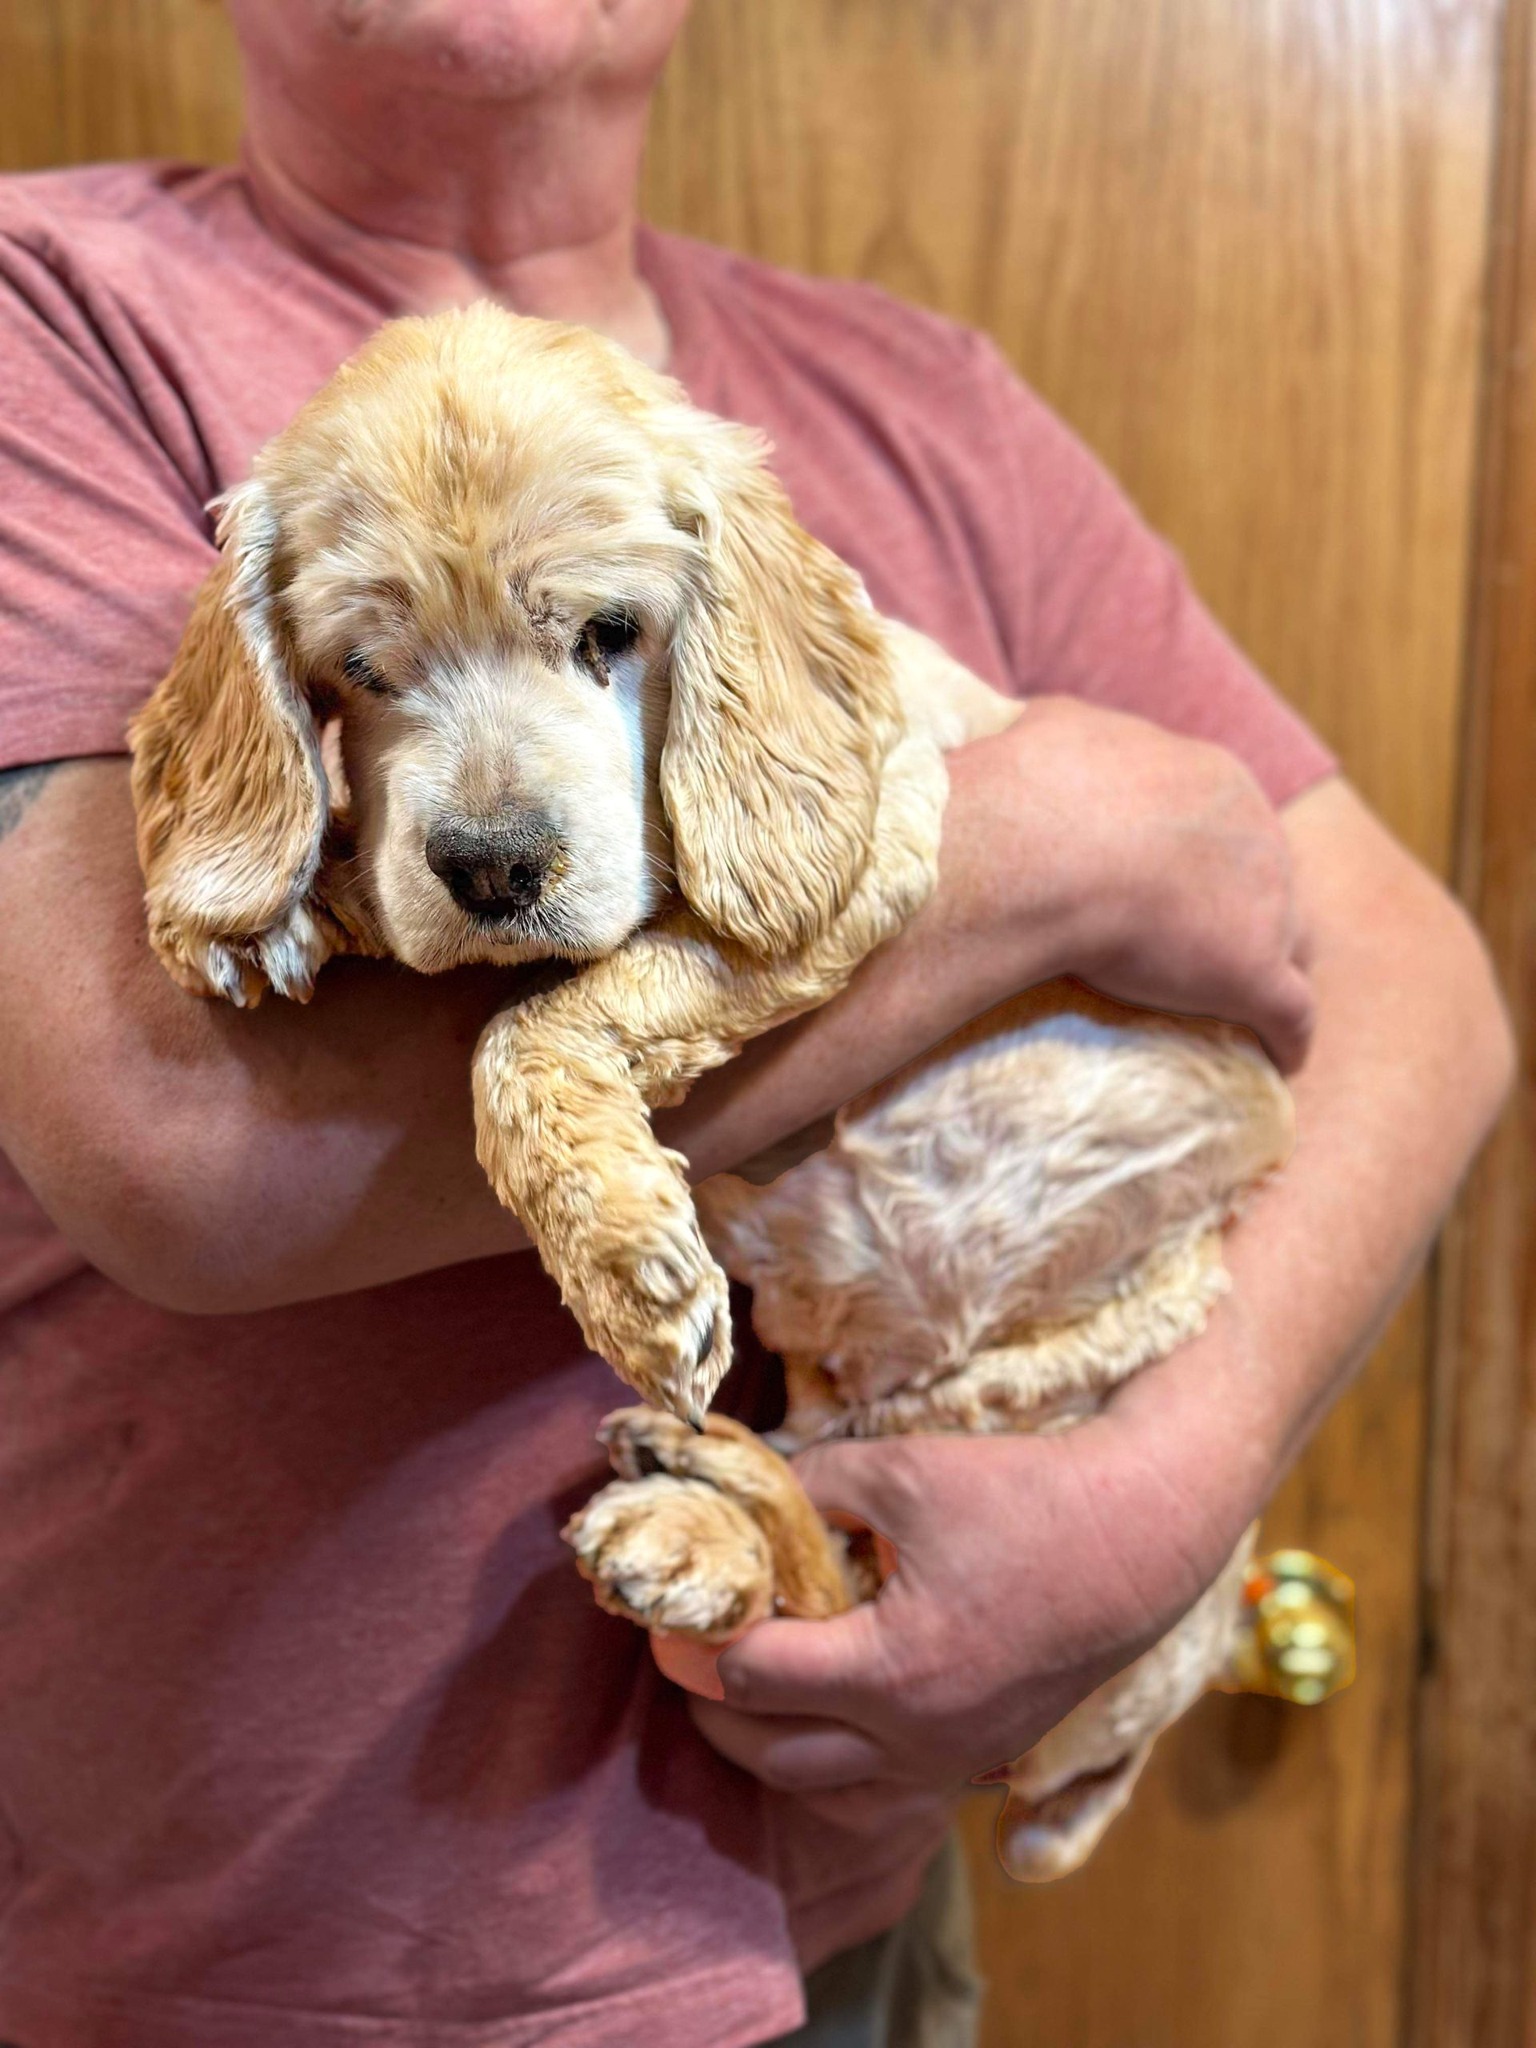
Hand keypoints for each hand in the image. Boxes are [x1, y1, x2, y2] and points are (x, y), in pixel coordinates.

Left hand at [687, 1300, 1281, 1800]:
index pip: (750, 1678)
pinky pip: (880, 1788)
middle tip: (688, 1650)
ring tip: (744, 1682)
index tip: (671, 1608)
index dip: (699, 1642)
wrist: (1143, 1535)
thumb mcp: (899, 1470)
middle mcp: (915, 1739)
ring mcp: (952, 1759)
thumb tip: (745, 1493)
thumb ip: (809, 1486)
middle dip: (715, 1706)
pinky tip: (820, 1705)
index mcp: (888, 1673)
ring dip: (769, 1742)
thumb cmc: (1024, 1495)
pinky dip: (832, 1759)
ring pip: (823, 1786)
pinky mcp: (980, 1755)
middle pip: (770, 1753)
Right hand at [944, 699, 1315, 1070]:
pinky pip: (1292, 1016)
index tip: (1169, 878)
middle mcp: (1255, 832)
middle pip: (1267, 876)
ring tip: (1243, 1002)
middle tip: (1201, 938)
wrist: (1046, 847)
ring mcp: (1266, 905)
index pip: (1223, 821)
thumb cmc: (1035, 787)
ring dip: (1271, 965)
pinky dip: (1288, 1038)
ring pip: (1290, 940)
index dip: (1202, 853)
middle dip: (1243, 904)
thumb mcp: (1053, 730)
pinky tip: (1281, 1060)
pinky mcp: (1255, 975)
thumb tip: (1039, 733)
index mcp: (1210, 777)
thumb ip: (1069, 737)